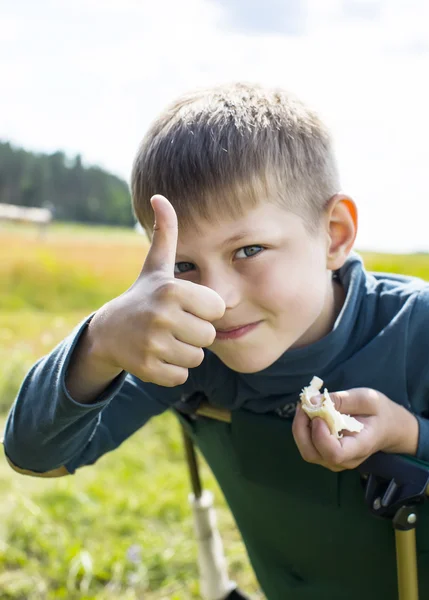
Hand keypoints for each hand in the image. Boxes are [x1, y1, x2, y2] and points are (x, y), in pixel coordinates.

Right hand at [88, 195, 225, 386]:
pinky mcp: (148, 369)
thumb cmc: (143, 296)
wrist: (108, 332)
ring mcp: (153, 344)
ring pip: (196, 357)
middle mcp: (163, 316)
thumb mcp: (156, 265)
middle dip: (195, 332)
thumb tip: (160, 196)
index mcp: (172, 289)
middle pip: (208, 336)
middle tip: (174, 324)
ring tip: (165, 338)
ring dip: (184, 351)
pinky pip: (181, 376)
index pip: (217, 309)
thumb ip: (166, 234)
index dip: (203, 309)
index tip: (184, 305)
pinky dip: (172, 369)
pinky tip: (157, 354)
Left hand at [292, 388, 418, 470]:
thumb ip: (341, 399)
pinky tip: (308, 412)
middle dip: (301, 428)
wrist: (389, 427)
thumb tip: (313, 400)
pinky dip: (303, 428)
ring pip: (307, 450)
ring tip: (306, 405)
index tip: (318, 415)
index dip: (320, 436)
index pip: (334, 454)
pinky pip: (308, 445)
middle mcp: (345, 459)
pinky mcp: (326, 453)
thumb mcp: (367, 399)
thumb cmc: (380, 412)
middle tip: (305, 403)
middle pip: (312, 454)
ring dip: (300, 426)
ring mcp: (335, 460)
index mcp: (360, 447)